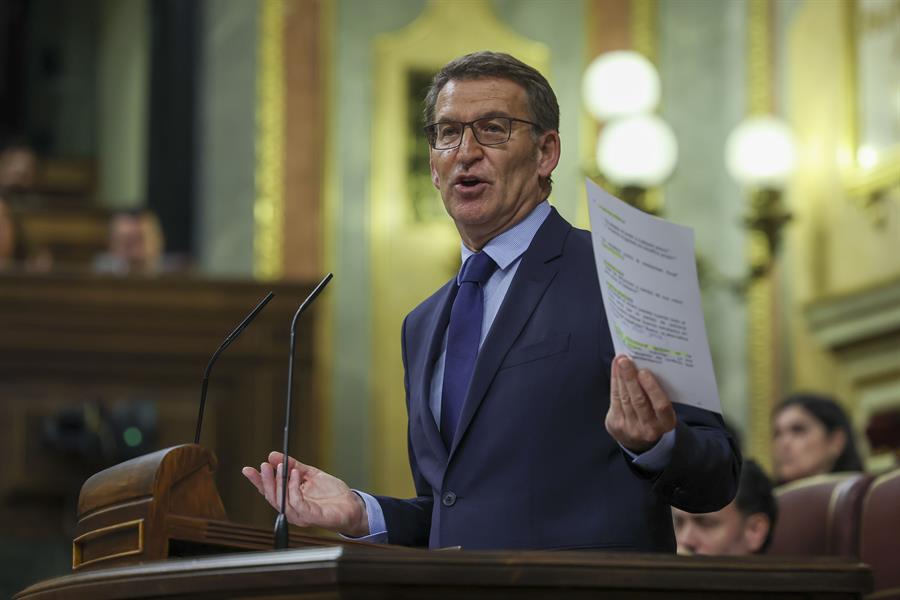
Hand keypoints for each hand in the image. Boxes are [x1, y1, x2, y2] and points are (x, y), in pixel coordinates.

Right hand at [242, 452, 368, 536]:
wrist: (352, 505)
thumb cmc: (332, 494)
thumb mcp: (311, 474)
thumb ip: (294, 466)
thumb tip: (274, 455)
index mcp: (290, 499)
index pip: (269, 491)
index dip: (257, 481)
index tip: (248, 469)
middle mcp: (292, 509)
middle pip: (271, 497)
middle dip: (265, 480)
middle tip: (263, 465)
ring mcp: (300, 515)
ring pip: (281, 500)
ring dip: (278, 482)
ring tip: (279, 466)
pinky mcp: (310, 516)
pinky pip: (297, 502)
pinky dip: (293, 488)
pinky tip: (295, 474)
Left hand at [605, 355, 676, 452]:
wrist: (637, 439)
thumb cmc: (652, 415)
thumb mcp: (661, 408)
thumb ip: (656, 392)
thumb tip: (645, 365)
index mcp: (666, 422)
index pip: (661, 405)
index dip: (652, 388)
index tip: (644, 371)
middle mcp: (650, 428)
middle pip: (639, 401)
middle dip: (631, 379)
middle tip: (626, 361)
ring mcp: (631, 428)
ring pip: (625, 398)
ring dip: (621, 377)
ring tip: (620, 361)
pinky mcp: (617, 425)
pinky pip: (615, 399)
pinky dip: (615, 382)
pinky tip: (616, 370)